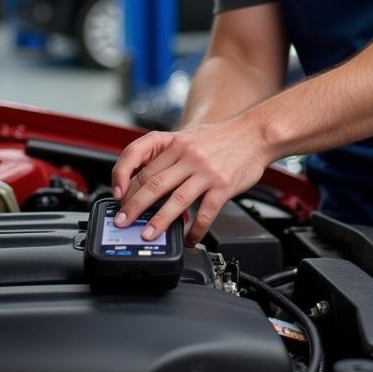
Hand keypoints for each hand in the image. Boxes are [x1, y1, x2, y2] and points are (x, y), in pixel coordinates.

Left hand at [110, 115, 271, 244]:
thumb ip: (168, 155)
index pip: (139, 157)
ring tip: (147, 235)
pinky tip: (190, 238)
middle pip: (152, 182)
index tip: (117, 194)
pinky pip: (205, 212)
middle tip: (122, 221)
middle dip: (133, 206)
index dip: (123, 177)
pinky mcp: (222, 185)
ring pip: (175, 199)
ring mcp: (205, 171)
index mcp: (175, 141)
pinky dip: (195, 229)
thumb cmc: (222, 137)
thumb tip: (145, 182)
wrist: (255, 133)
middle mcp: (188, 155)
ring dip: (158, 221)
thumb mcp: (189, 137)